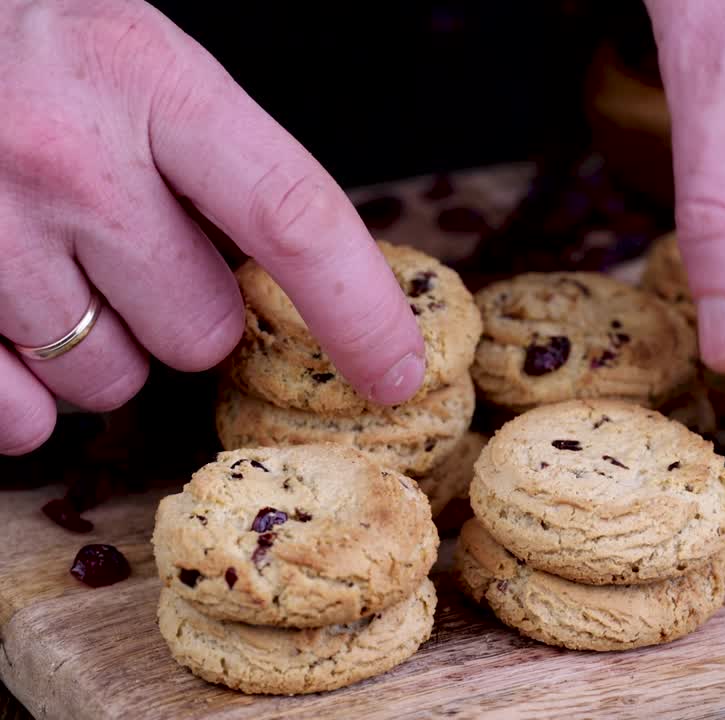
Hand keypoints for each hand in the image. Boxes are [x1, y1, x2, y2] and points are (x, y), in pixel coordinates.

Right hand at [0, 0, 424, 454]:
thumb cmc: (41, 47)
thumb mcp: (143, 61)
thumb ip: (220, 158)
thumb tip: (310, 276)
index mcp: (149, 81)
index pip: (292, 218)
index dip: (359, 309)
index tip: (398, 372)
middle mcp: (68, 159)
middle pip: (202, 331)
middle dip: (188, 311)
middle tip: (138, 249)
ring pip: (110, 381)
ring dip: (105, 346)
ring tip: (60, 264)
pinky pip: (21, 418)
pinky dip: (30, 396)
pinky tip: (15, 326)